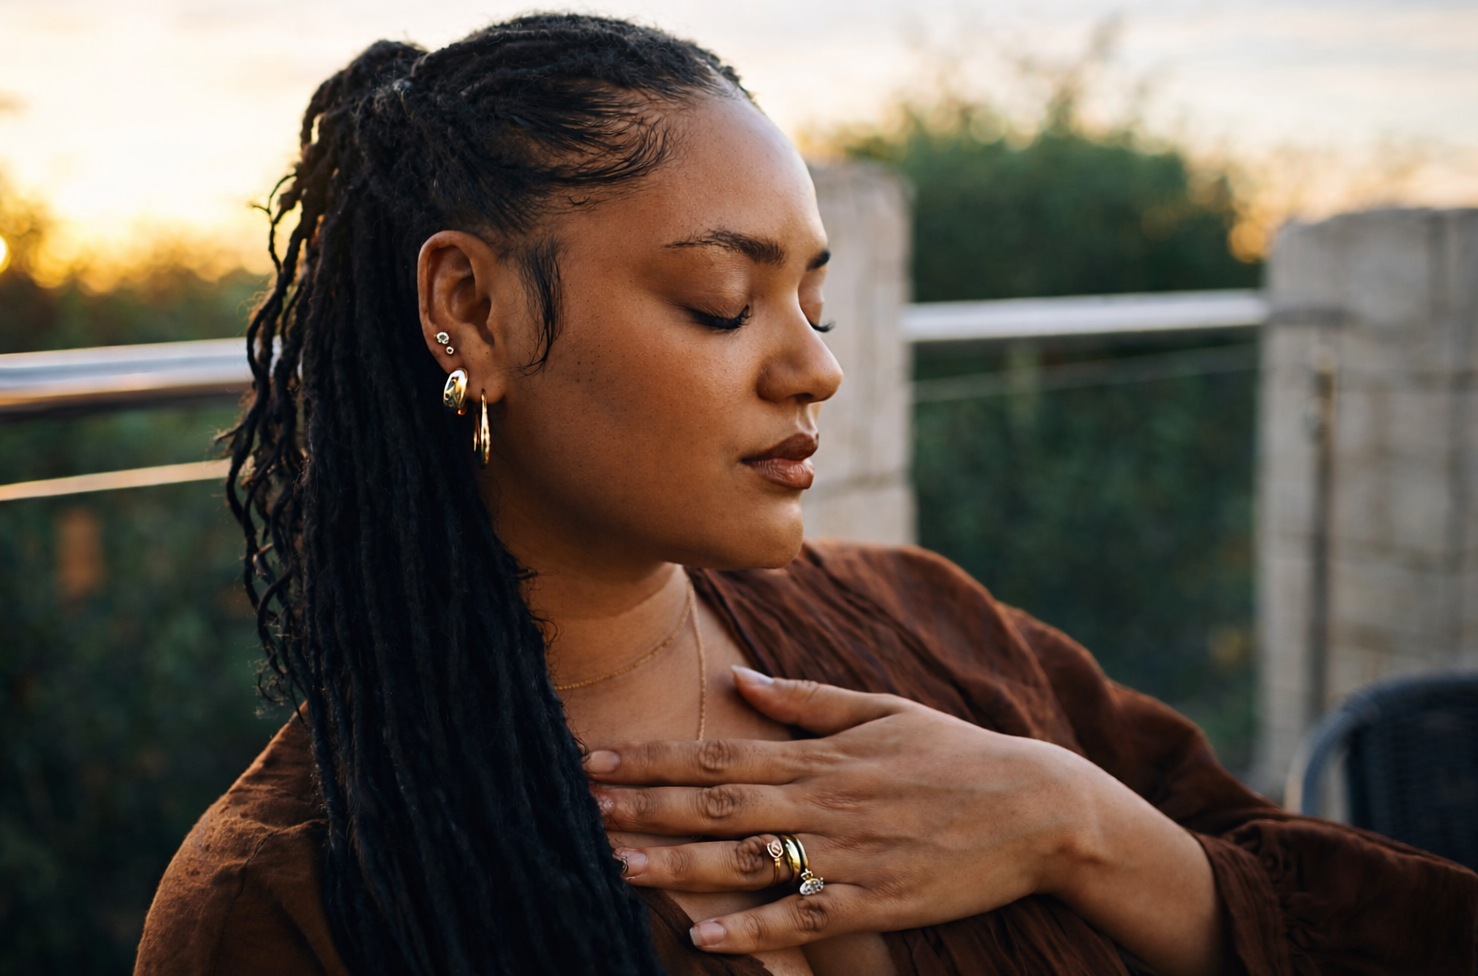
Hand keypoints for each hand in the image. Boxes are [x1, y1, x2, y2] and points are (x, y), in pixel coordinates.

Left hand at [585, 668, 1224, 975]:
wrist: (1036, 808)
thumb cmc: (955, 753)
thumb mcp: (882, 709)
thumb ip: (806, 699)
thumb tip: (739, 680)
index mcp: (821, 755)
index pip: (721, 753)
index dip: (655, 759)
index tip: (599, 758)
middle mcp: (826, 801)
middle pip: (721, 804)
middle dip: (647, 807)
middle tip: (583, 807)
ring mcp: (851, 853)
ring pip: (752, 859)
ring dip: (682, 865)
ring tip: (620, 866)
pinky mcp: (877, 901)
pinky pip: (805, 918)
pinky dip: (755, 930)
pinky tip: (705, 939)